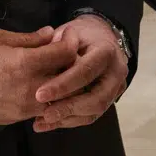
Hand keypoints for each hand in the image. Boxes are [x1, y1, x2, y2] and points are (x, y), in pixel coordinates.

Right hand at [0, 27, 76, 128]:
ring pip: (58, 97)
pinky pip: (42, 109)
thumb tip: (49, 34)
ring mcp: (26, 106)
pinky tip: (39, 87)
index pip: (65, 53)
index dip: (71, 41)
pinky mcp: (18, 119)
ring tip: (53, 72)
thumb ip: (27, 38)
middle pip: (69, 77)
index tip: (68, 35)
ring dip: (62, 84)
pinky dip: (47, 98)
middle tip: (64, 54)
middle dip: (72, 63)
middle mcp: (32, 87)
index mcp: (27, 63)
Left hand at [30, 15, 128, 133]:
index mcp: (106, 51)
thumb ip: (57, 47)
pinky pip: (91, 116)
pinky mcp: (110, 100)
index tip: (39, 94)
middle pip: (96, 98)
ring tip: (42, 121)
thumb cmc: (81, 36)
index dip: (62, 85)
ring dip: (67, 118)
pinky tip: (48, 123)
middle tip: (44, 114)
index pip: (85, 71)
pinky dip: (69, 121)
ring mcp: (116, 88)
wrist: (100, 38)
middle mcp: (116, 72)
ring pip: (94, 111)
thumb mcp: (69, 32)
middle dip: (68, 108)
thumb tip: (42, 63)